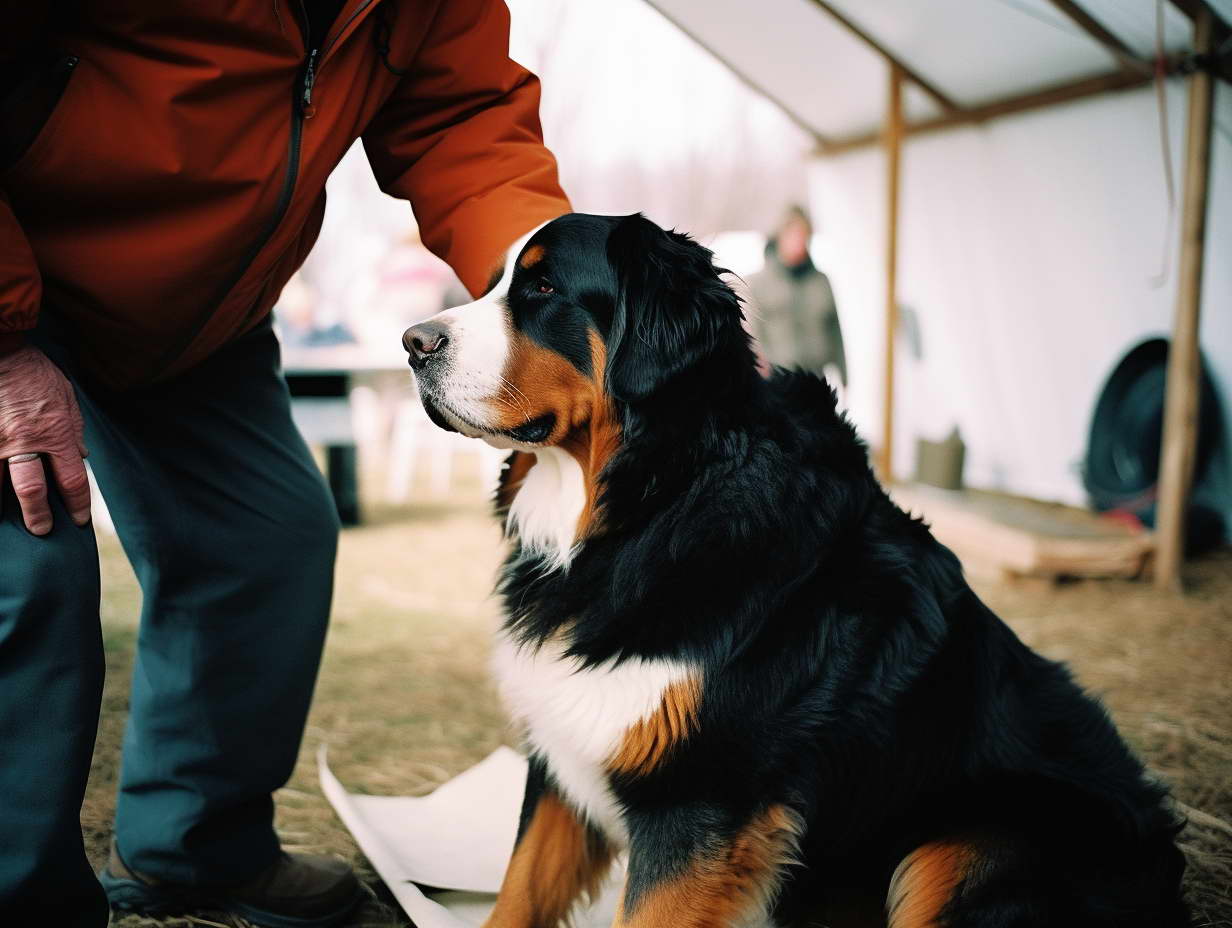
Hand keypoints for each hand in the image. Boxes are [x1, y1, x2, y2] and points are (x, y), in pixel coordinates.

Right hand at [0, 344, 89, 534]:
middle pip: (32, 490)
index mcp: (56, 435)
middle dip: (37, 516)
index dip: (77, 505)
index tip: (78, 520)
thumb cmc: (37, 373)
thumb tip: (80, 456)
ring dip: (3, 506)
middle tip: (42, 531)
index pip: (72, 480)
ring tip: (9, 521)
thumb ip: (74, 430)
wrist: (3, 352)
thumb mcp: (68, 398)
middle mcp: (26, 442)